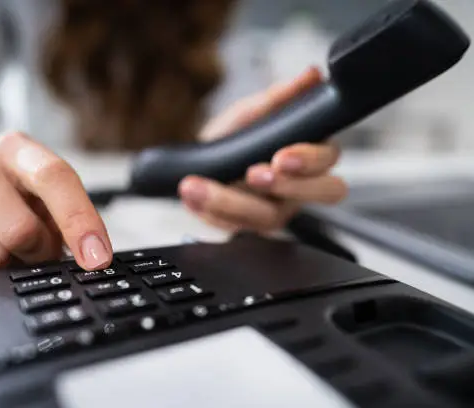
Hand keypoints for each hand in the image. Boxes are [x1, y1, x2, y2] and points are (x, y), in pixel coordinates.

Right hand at [0, 132, 112, 286]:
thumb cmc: (11, 196)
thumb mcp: (44, 195)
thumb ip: (67, 217)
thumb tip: (91, 259)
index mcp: (16, 149)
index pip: (55, 178)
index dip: (80, 222)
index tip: (97, 259)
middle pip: (20, 231)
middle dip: (37, 253)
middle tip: (34, 250)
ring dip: (5, 268)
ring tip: (3, 251)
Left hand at [178, 67, 346, 233]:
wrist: (198, 162)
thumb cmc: (234, 136)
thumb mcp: (251, 113)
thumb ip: (280, 98)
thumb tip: (312, 75)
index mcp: (310, 154)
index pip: (329, 160)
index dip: (309, 160)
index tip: (281, 156)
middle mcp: (301, 187)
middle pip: (321, 194)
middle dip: (288, 185)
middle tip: (253, 174)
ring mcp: (278, 211)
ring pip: (271, 218)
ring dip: (232, 201)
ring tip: (200, 186)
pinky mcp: (250, 229)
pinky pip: (236, 228)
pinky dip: (210, 211)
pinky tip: (192, 196)